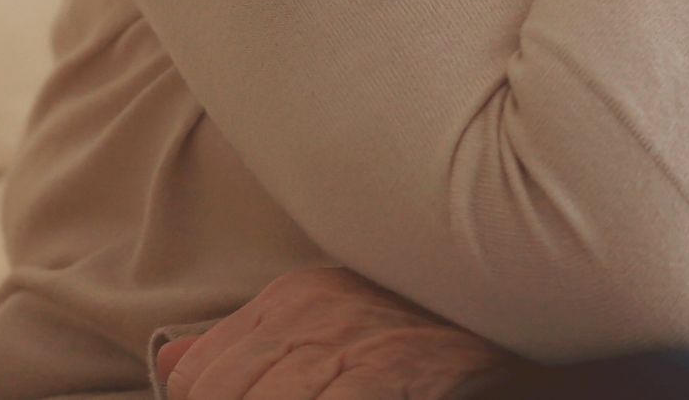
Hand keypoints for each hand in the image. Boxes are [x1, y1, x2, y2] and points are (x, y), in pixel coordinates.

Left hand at [152, 264, 529, 399]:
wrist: (511, 305)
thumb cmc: (415, 324)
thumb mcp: (326, 316)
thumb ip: (247, 339)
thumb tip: (177, 361)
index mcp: (288, 298)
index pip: (196, 375)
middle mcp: (307, 313)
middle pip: (218, 394)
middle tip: (277, 399)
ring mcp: (345, 343)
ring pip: (265, 398)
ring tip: (311, 396)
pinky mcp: (383, 370)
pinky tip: (339, 399)